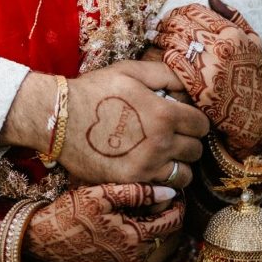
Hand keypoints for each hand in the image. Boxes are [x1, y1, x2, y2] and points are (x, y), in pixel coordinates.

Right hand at [0, 61, 208, 187]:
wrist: (60, 118)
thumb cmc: (95, 91)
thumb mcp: (130, 71)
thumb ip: (165, 74)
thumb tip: (190, 84)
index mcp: (164, 114)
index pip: (201, 124)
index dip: (194, 119)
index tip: (183, 118)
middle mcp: (160, 144)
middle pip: (196, 150)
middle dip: (188, 140)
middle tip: (172, 134)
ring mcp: (146, 168)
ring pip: (184, 175)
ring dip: (178, 164)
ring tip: (163, 154)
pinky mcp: (130, 184)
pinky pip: (162, 190)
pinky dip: (162, 182)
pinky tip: (150, 168)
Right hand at [25, 182, 183, 261]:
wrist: (43, 238)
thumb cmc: (71, 212)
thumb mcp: (102, 194)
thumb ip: (138, 192)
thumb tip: (170, 192)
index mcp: (135, 238)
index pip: (171, 222)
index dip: (177, 205)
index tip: (175, 192)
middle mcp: (133, 259)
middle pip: (159, 233)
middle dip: (158, 214)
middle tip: (147, 194)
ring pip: (146, 244)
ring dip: (144, 226)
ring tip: (128, 208)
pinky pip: (132, 254)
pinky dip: (131, 240)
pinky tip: (116, 224)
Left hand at [154, 0, 261, 158]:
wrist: (251, 114)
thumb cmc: (251, 74)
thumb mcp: (253, 42)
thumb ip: (234, 16)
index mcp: (233, 34)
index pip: (196, 11)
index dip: (179, 11)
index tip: (173, 16)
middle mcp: (221, 48)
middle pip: (181, 23)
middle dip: (166, 22)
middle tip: (159, 26)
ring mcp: (209, 67)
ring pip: (173, 40)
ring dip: (161, 37)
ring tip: (156, 38)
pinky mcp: (197, 85)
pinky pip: (172, 62)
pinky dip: (165, 55)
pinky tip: (162, 55)